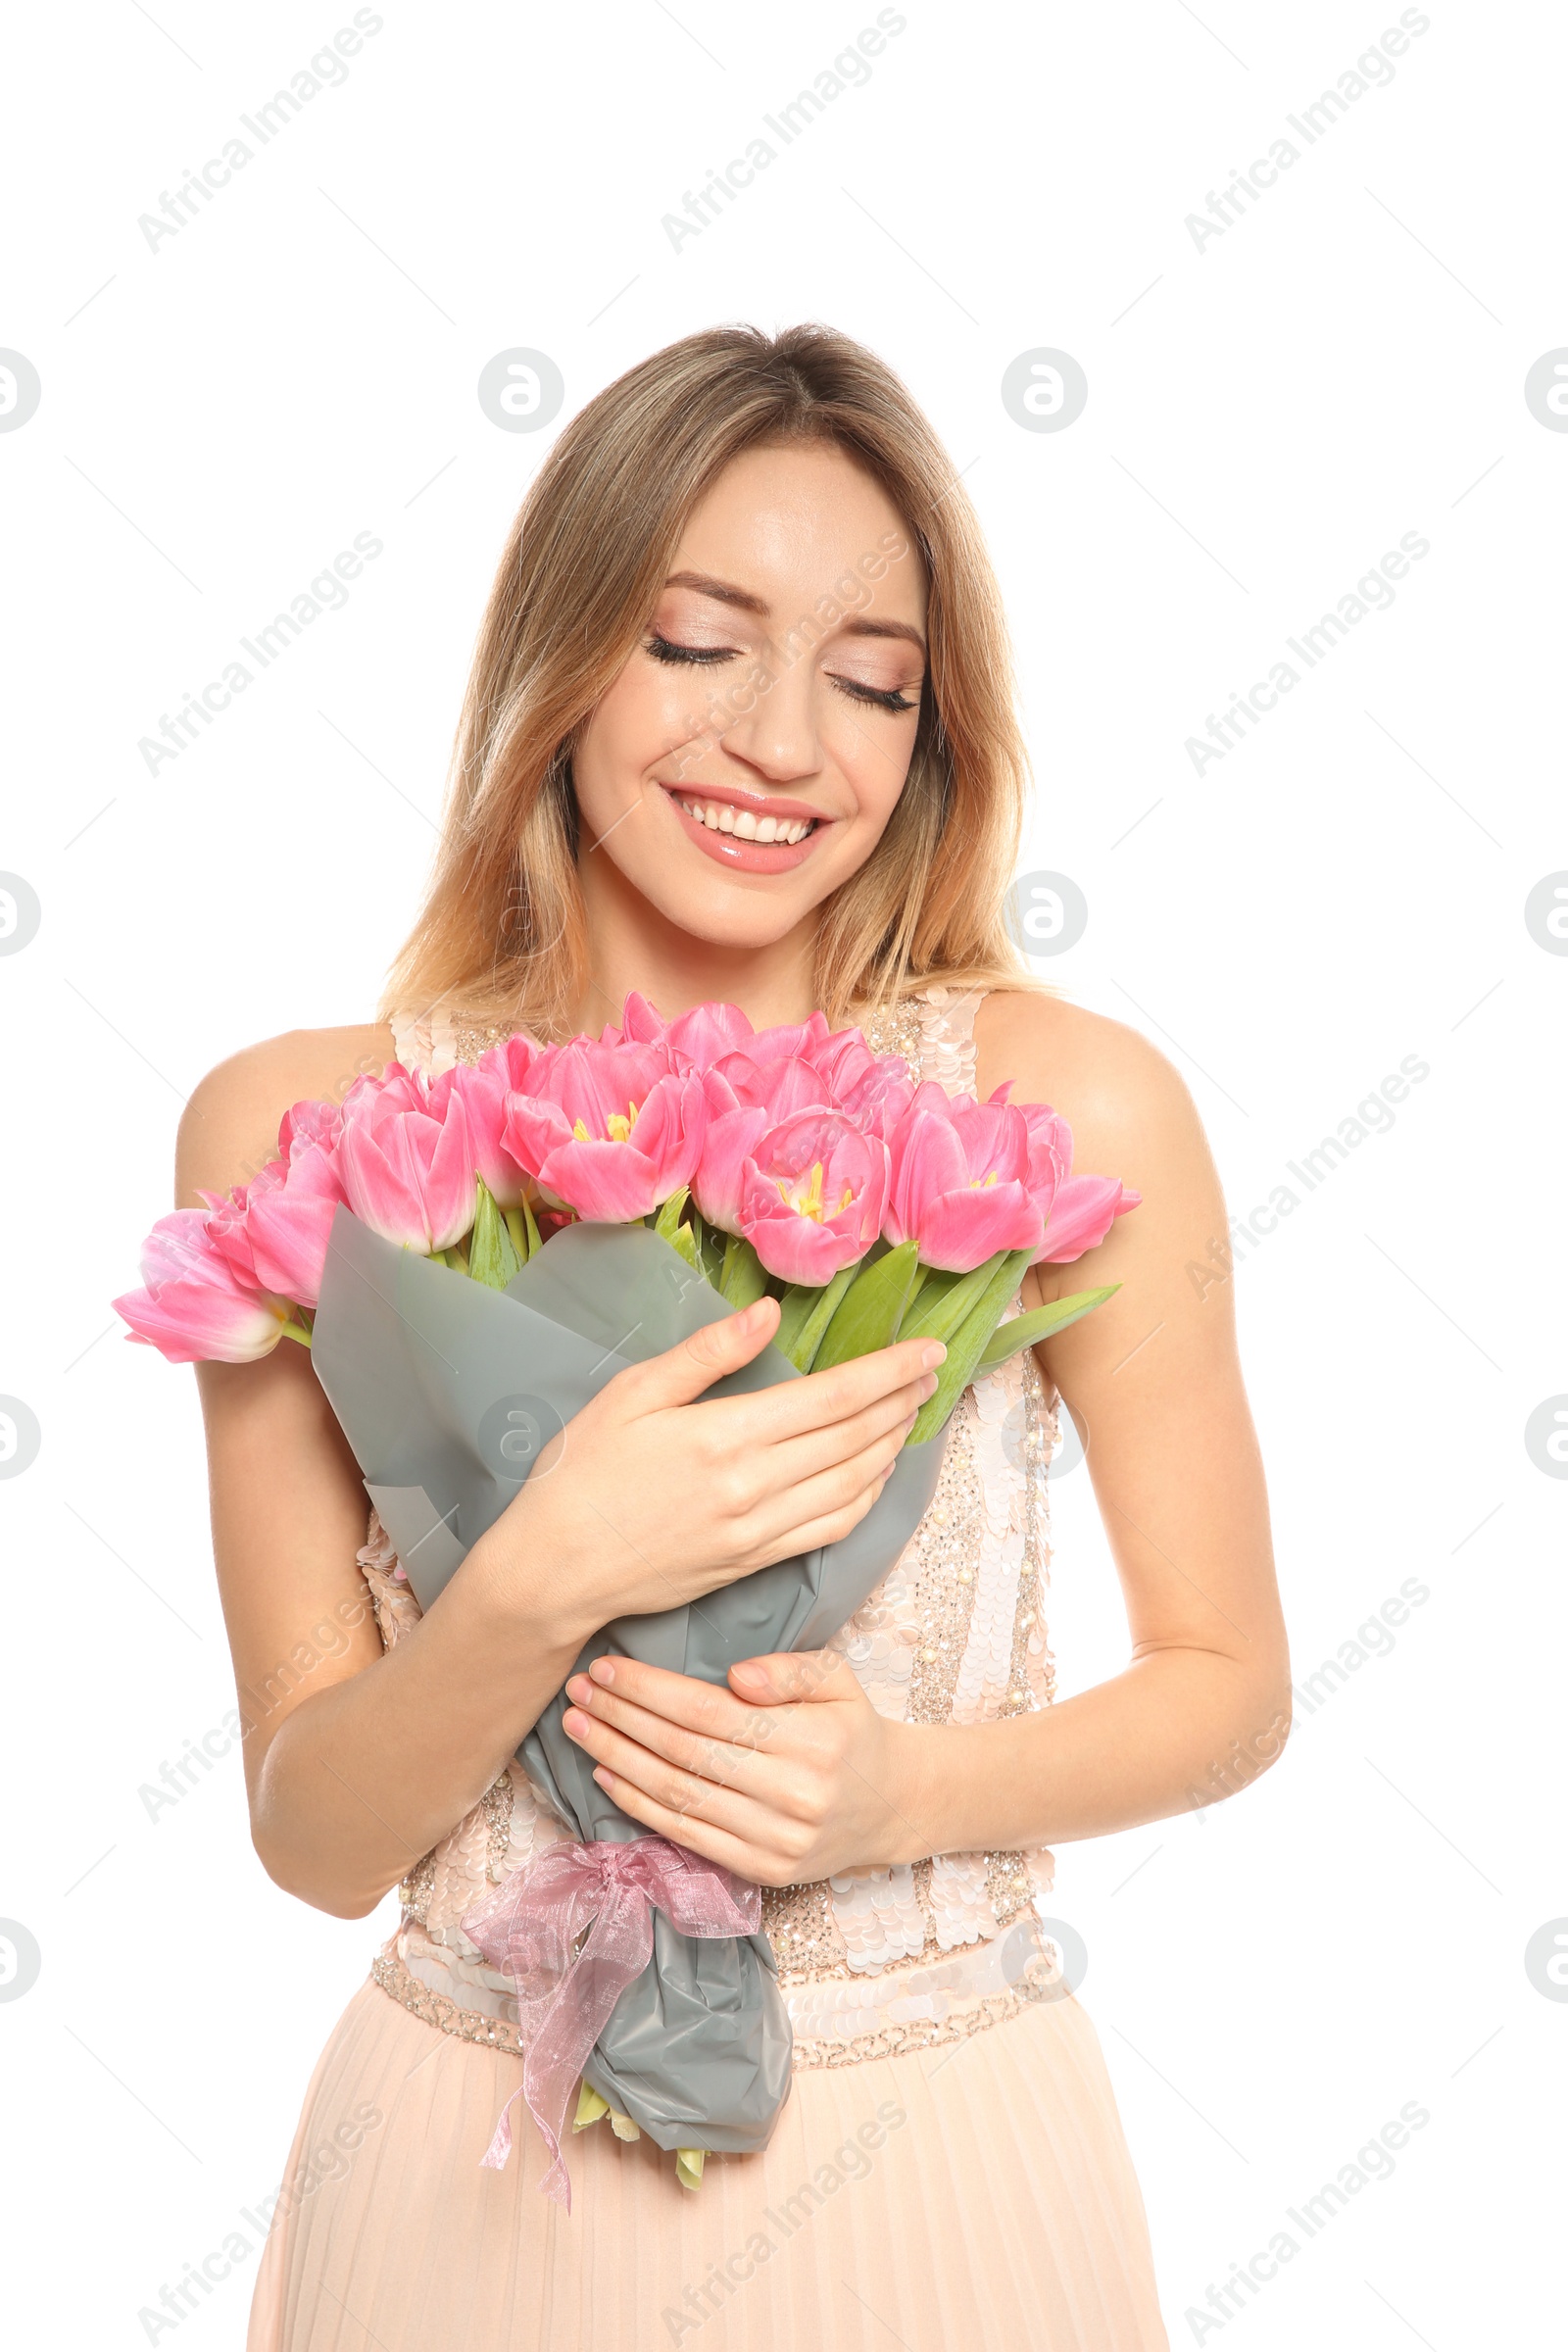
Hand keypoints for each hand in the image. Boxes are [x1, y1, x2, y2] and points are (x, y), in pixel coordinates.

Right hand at [476, 1298, 944, 1646]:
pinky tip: (874, 1475)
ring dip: (890, 1446)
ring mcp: (757, 1531)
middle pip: (854, 1437)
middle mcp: (754, 1486)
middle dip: (901, 1400)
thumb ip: (706, 1353)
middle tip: (931, 1372)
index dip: (889, 1372)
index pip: (833, 1397)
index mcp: (726, 1435)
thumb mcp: (631, 1395)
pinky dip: (865, 1498)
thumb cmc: (580, 1474)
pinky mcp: (752, 1563)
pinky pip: (829, 1529)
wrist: (554, 1571)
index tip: (927, 1351)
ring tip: (910, 1413)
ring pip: (852, 1485)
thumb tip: (768, 1313)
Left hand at [559, 1648, 928, 1885]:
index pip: (709, 1713)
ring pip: (677, 1796)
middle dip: (622, 1719)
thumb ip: (788, 1669)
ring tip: (579, 1727)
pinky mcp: (761, 1871)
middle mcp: (792, 1795)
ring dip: (617, 1759)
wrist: (892, 1805)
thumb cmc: (852, 1731)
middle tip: (578, 1692)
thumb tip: (733, 1676)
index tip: (607, 1669)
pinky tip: (608, 1773)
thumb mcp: (837, 1679)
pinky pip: (687, 1835)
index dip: (651, 1691)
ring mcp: (775, 1840)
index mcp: (811, 1740)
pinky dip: (639, 1806)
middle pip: (684, 1753)